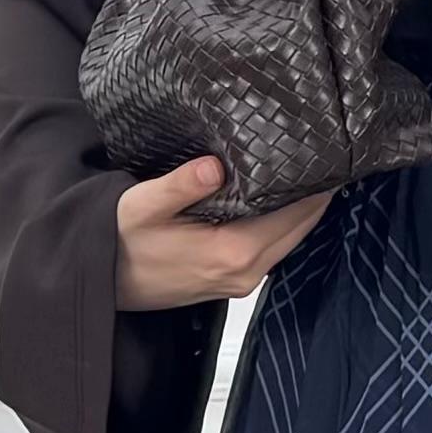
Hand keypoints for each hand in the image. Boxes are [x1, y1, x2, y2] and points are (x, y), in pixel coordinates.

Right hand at [115, 159, 334, 311]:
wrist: (101, 281)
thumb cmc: (119, 242)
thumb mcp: (143, 205)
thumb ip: (182, 185)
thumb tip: (215, 165)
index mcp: (233, 252)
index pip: (294, 215)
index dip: (316, 184)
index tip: (329, 151)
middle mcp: (246, 271)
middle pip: (301, 229)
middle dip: (317, 195)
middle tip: (329, 152)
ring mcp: (241, 280)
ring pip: (290, 241)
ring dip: (303, 210)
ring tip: (312, 170)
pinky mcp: (232, 279)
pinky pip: (272, 248)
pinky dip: (285, 224)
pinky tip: (283, 198)